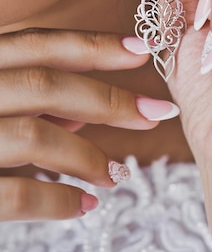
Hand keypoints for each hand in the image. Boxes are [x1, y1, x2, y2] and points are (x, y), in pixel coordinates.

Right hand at [0, 28, 173, 220]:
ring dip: (88, 157)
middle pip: (46, 85)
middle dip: (109, 98)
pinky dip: (57, 200)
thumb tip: (85, 109)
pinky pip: (12, 194)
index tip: (142, 50)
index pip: (38, 44)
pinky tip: (85, 206)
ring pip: (35, 135)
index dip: (92, 45)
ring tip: (119, 174)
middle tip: (157, 112)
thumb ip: (27, 99)